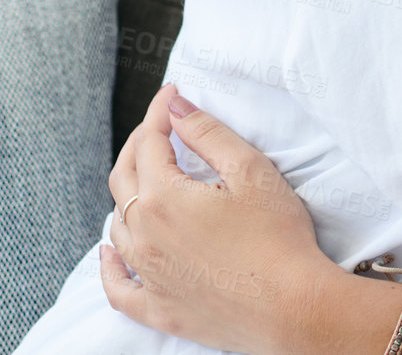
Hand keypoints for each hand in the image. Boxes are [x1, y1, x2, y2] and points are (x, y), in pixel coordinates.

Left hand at [102, 85, 339, 354]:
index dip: (160, 112)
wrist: (293, 306)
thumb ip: (208, 134)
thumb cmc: (278, 236)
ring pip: (118, 226)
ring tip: (145, 175)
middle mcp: (143, 235)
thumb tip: (176, 108)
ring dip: (127, 194)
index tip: (173, 94)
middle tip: (160, 127)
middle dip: (138, 144)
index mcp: (163, 198)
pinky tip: (109, 251)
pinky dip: (108, 265)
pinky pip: (117, 286)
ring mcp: (147, 275)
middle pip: (123, 178)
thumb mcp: (251, 171)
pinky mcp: (158, 307)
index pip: (149, 142)